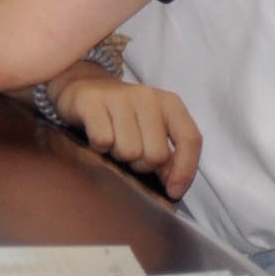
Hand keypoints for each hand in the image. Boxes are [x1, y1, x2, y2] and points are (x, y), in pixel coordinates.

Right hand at [54, 71, 202, 197]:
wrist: (84, 84)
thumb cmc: (123, 115)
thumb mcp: (153, 128)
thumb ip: (169, 155)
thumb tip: (173, 186)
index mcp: (169, 103)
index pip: (190, 139)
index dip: (185, 171)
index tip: (173, 191)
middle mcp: (147, 97)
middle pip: (156, 155)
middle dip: (142, 164)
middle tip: (131, 154)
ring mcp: (119, 97)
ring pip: (128, 152)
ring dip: (118, 156)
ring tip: (113, 143)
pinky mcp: (92, 101)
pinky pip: (103, 141)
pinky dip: (99, 147)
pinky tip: (97, 137)